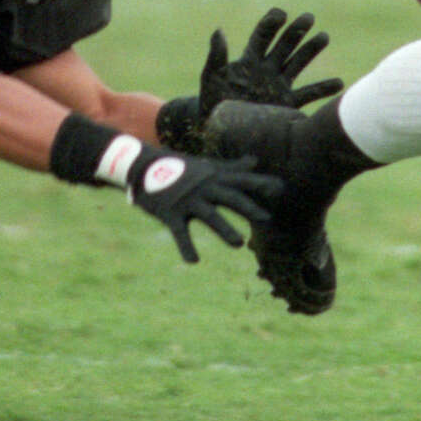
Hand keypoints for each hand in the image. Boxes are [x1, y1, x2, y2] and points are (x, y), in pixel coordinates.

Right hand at [126, 149, 278, 263]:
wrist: (140, 165)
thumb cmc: (178, 167)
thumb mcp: (206, 166)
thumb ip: (232, 167)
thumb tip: (255, 160)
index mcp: (212, 178)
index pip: (239, 180)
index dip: (259, 184)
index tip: (280, 189)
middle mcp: (203, 188)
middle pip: (228, 197)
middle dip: (247, 207)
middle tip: (265, 218)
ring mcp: (186, 200)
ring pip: (209, 215)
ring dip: (224, 229)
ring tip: (239, 244)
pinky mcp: (170, 212)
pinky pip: (180, 232)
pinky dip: (187, 247)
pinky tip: (194, 261)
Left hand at [201, 8, 343, 112]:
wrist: (221, 130)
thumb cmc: (212, 101)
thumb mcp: (212, 77)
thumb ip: (217, 55)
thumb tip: (219, 30)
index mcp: (248, 61)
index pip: (262, 37)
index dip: (271, 24)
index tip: (281, 14)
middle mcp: (266, 69)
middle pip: (284, 45)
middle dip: (295, 31)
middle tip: (309, 17)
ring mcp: (278, 85)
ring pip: (298, 63)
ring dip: (310, 50)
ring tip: (323, 36)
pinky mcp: (286, 104)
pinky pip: (308, 94)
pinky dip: (323, 89)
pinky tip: (339, 83)